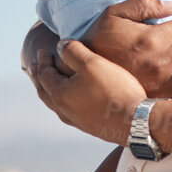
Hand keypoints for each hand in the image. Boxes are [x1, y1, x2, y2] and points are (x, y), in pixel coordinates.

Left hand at [28, 39, 146, 144]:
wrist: (136, 122)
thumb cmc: (114, 90)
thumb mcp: (93, 64)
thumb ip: (74, 51)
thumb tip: (60, 44)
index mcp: (60, 94)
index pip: (44, 74)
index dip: (43, 60)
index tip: (43, 50)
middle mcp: (64, 110)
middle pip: (45, 92)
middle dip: (39, 78)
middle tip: (35, 68)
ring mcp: (77, 121)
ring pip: (56, 104)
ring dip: (50, 91)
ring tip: (50, 85)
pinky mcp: (90, 127)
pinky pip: (69, 113)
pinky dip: (64, 102)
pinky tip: (74, 102)